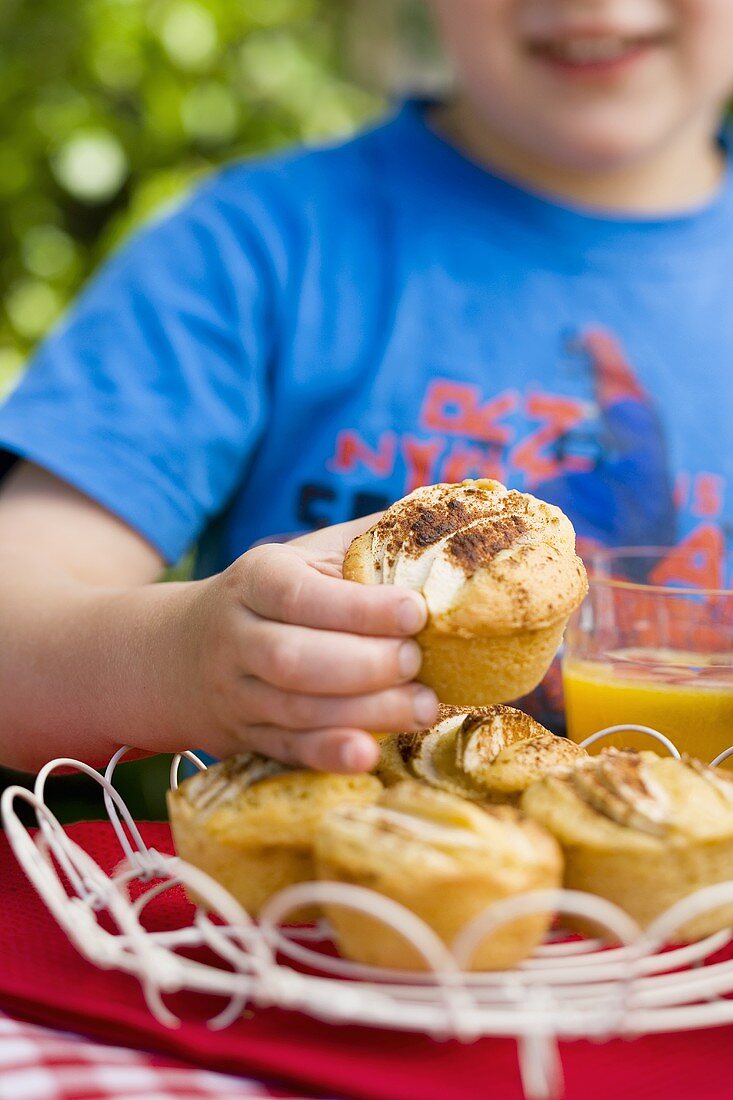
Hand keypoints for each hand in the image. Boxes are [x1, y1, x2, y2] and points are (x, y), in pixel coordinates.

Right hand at [179, 517, 438, 772]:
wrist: (189, 651)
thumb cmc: (281, 594)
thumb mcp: (311, 555)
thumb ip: (370, 541)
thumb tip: (452, 519)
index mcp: (257, 578)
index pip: (301, 595)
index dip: (360, 609)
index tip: (416, 613)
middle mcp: (238, 635)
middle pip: (294, 659)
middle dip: (365, 665)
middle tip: (417, 662)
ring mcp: (238, 692)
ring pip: (296, 709)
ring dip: (365, 713)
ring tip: (423, 706)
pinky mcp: (248, 736)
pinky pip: (288, 750)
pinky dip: (328, 755)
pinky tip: (369, 755)